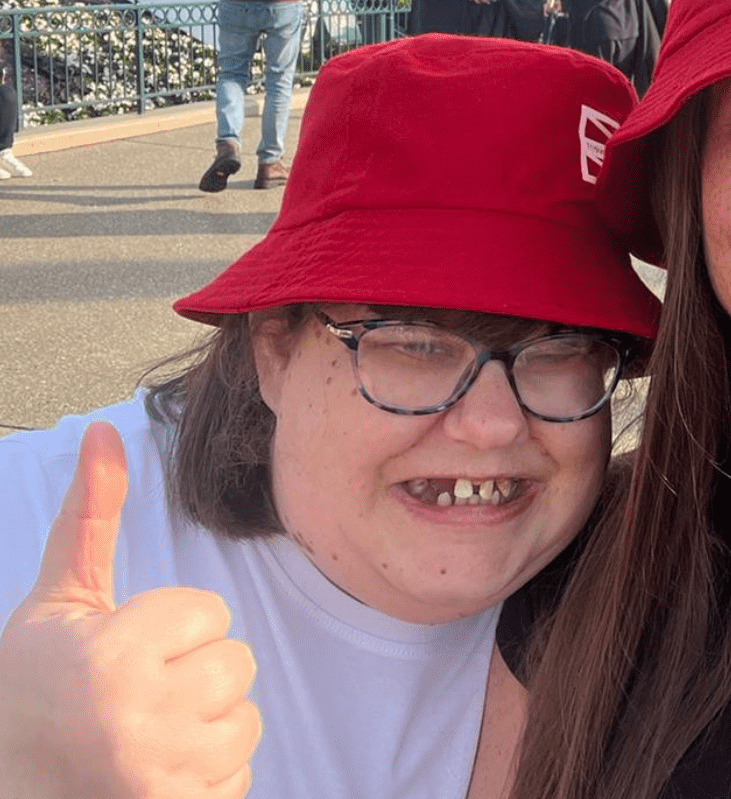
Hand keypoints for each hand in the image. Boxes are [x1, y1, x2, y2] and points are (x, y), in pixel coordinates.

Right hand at [0, 424, 260, 798]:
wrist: (10, 786)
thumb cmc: (33, 692)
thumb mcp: (56, 605)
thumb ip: (90, 520)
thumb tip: (106, 429)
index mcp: (112, 660)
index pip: (209, 614)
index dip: (168, 629)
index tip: (120, 654)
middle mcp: (142, 722)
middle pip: (236, 666)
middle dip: (193, 675)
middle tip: (133, 697)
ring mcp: (162, 780)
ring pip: (244, 723)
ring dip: (205, 727)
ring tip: (144, 735)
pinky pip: (238, 778)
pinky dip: (205, 777)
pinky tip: (155, 774)